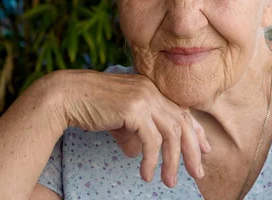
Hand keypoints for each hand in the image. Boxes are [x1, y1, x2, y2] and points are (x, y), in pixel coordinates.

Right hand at [61, 70, 210, 187]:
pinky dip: (152, 160)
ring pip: (171, 134)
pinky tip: (146, 174)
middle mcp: (151, 91)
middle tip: (198, 172)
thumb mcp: (119, 117)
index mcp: (151, 89)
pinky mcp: (135, 109)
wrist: (67, 95)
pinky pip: (152, 140)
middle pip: (182, 123)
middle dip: (193, 150)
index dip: (196, 131)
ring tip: (169, 182)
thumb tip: (140, 153)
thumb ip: (134, 131)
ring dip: (172, 161)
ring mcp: (145, 97)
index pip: (181, 111)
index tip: (204, 150)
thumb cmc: (90, 106)